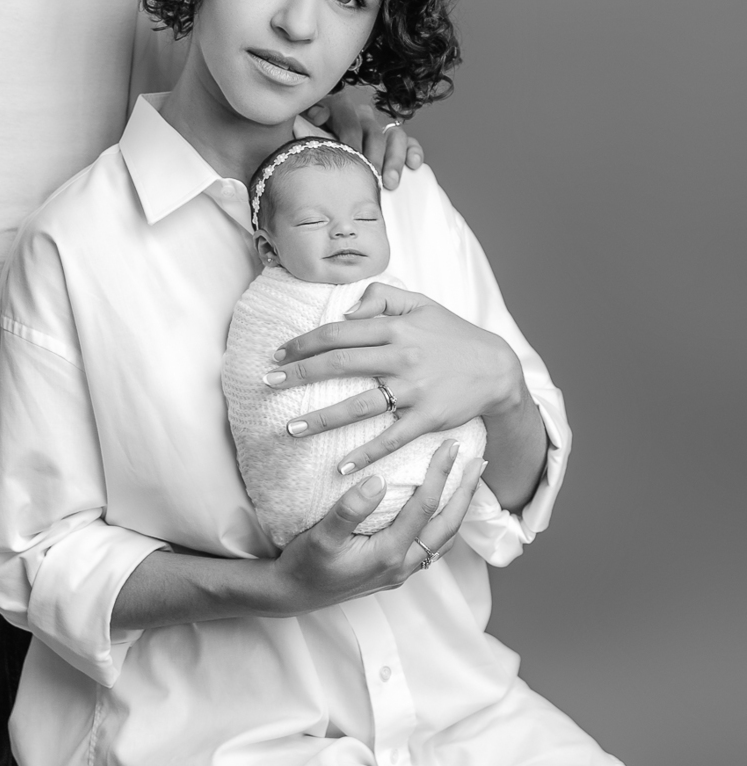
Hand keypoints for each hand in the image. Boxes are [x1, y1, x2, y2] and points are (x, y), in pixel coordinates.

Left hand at [265, 282, 523, 472]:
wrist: (498, 368)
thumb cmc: (453, 334)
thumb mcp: (421, 303)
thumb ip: (381, 297)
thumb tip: (345, 310)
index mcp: (395, 327)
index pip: (338, 332)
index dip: (304, 342)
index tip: (278, 354)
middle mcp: (401, 356)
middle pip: (338, 364)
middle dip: (298, 375)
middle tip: (267, 385)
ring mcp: (414, 389)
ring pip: (358, 405)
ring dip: (321, 419)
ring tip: (290, 428)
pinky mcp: (428, 417)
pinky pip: (391, 438)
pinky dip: (365, 454)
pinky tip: (340, 467)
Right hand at [272, 442, 485, 612]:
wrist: (295, 595)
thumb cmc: (306, 565)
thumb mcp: (321, 536)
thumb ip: (349, 509)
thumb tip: (378, 480)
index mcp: (389, 553)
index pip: (424, 507)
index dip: (440, 474)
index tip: (450, 446)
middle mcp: (403, 565)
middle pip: (447, 525)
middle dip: (465, 492)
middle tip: (478, 462)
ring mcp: (402, 571)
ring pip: (444, 539)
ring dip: (459, 509)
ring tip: (469, 482)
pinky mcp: (396, 571)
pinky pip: (432, 546)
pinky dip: (443, 524)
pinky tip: (442, 510)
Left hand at [303, 92, 423, 189]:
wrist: (313, 177)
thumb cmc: (301, 160)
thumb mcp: (293, 143)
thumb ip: (296, 130)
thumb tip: (309, 118)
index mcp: (331, 110)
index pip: (345, 114)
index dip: (348, 135)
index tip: (349, 157)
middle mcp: (355, 116)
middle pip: (370, 127)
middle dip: (372, 154)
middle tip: (371, 176)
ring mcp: (375, 129)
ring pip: (391, 134)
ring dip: (392, 158)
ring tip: (388, 183)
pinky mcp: (392, 144)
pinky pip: (408, 142)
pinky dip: (412, 151)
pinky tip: (413, 166)